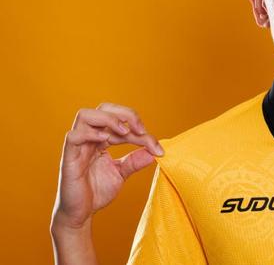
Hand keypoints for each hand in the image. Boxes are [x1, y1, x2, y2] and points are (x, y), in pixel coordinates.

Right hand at [51, 102, 163, 230]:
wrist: (80, 215)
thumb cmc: (96, 192)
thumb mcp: (121, 174)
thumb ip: (134, 161)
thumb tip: (154, 152)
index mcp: (101, 139)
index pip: (121, 122)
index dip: (140, 129)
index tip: (157, 148)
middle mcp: (88, 138)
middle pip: (103, 108)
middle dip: (125, 114)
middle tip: (141, 130)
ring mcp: (77, 146)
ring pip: (85, 115)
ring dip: (109, 119)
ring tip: (125, 133)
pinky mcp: (68, 158)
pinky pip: (73, 136)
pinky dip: (90, 133)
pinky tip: (105, 140)